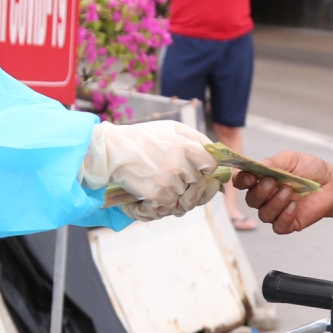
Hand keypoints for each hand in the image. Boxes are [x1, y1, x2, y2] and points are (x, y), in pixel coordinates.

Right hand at [83, 120, 217, 211]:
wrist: (114, 150)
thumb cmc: (145, 137)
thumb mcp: (174, 129)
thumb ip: (199, 139)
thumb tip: (217, 155)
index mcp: (187, 147)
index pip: (211, 166)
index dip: (206, 167)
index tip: (198, 167)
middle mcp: (180, 166)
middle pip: (198, 183)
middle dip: (190, 180)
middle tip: (175, 173)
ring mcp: (169, 183)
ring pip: (185, 196)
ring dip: (177, 191)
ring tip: (162, 178)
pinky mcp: (156, 196)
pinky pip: (170, 204)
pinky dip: (164, 199)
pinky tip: (154, 186)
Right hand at [230, 151, 332, 234]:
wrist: (331, 184)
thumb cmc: (310, 169)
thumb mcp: (291, 159)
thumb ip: (272, 162)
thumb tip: (255, 166)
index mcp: (261, 178)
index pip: (241, 182)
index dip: (241, 181)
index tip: (251, 177)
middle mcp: (265, 197)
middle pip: (250, 200)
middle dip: (260, 192)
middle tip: (273, 183)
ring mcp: (276, 211)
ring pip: (264, 214)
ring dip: (275, 203)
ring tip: (290, 191)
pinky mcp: (287, 223)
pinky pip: (278, 226)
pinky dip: (285, 216)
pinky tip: (295, 206)